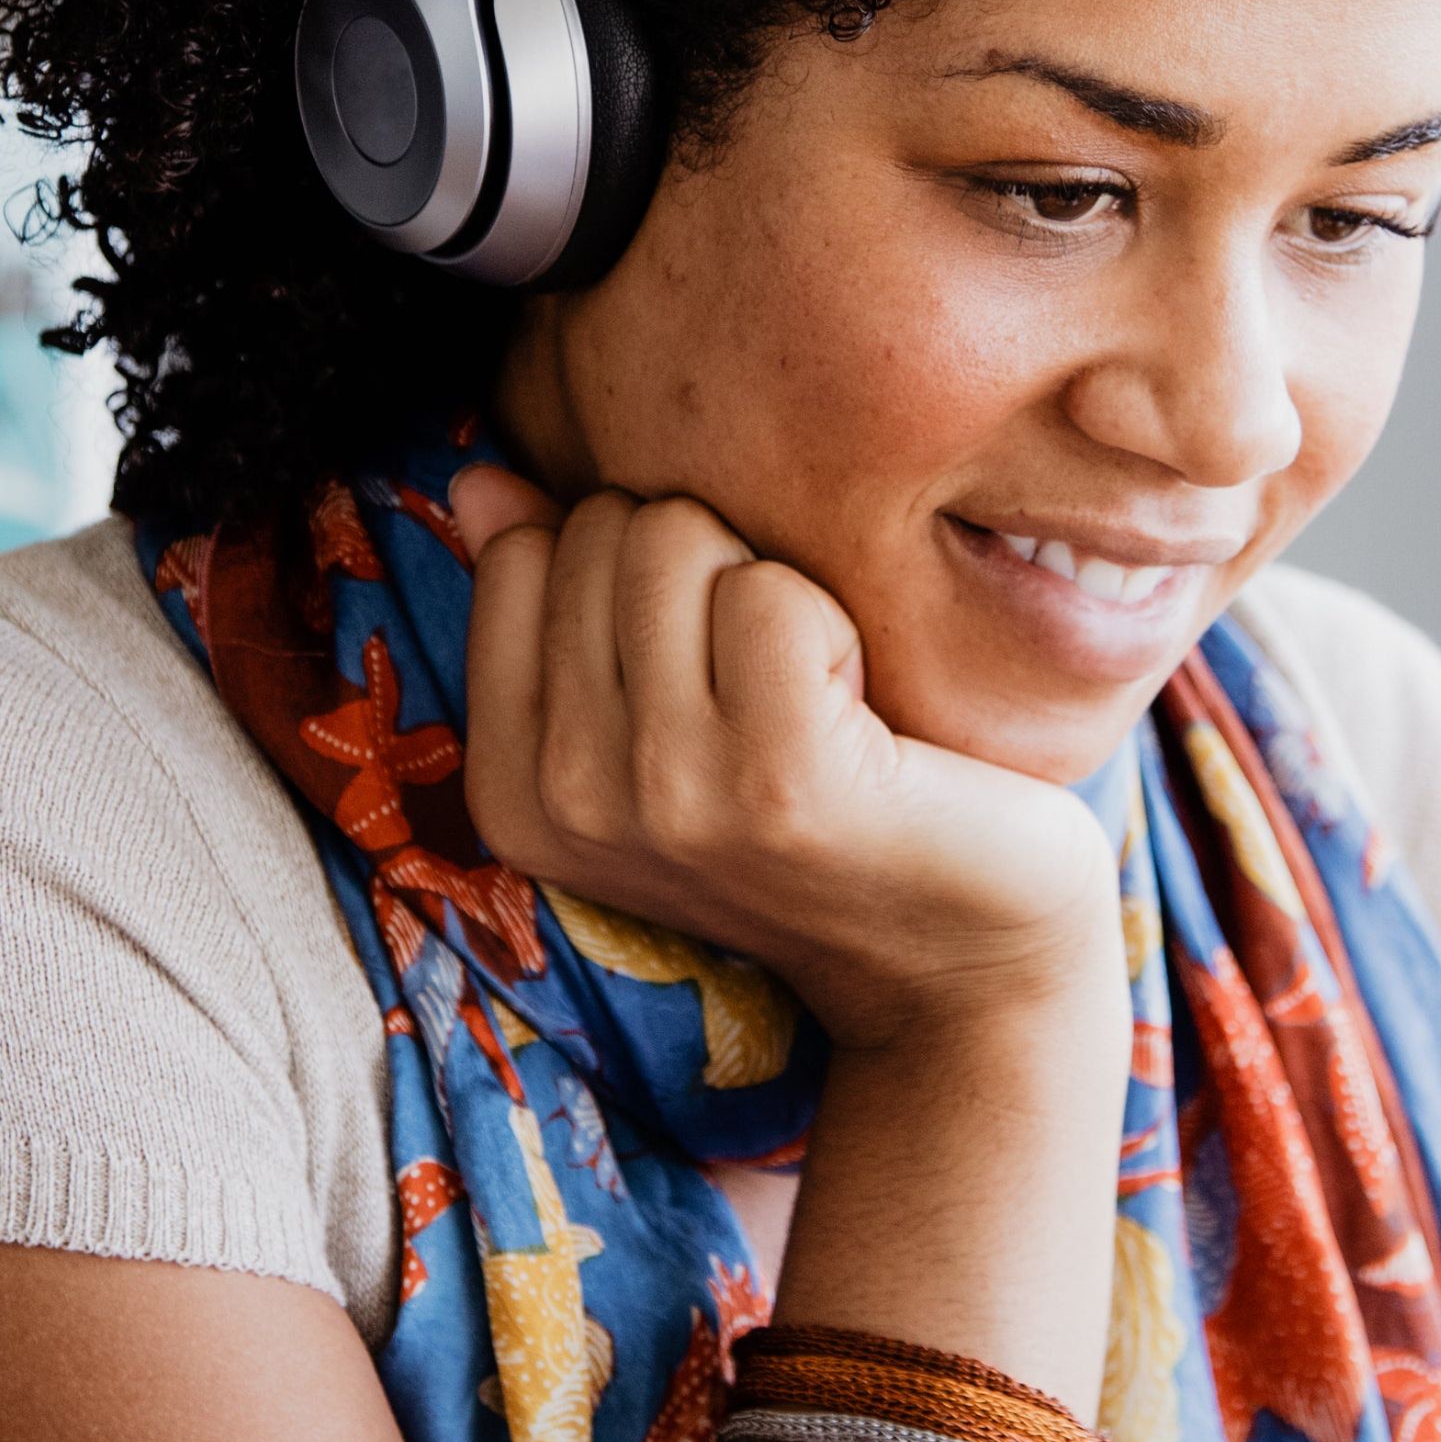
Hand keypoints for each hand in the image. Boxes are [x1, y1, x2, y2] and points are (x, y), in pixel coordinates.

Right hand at [451, 466, 1121, 1053]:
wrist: (961, 960)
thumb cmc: (813, 813)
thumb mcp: (656, 722)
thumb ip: (556, 602)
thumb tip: (479, 482)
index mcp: (512, 790)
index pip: (524, 554)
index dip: (638, 576)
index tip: (702, 678)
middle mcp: (567, 800)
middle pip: (609, 532)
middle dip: (709, 572)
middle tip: (770, 691)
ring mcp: (665, 793)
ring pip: (678, 539)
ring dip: (771, 591)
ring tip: (812, 699)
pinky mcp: (777, 778)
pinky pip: (772, 591)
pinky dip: (836, 624)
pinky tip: (861, 718)